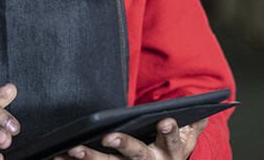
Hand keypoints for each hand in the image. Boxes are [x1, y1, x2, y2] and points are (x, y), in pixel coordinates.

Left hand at [52, 117, 207, 159]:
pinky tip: (57, 157)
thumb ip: (195, 123)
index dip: (170, 132)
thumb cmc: (172, 147)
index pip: (172, 140)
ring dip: (89, 158)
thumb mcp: (188, 137)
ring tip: (73, 149)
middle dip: (123, 145)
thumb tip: (207, 109)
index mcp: (170, 152)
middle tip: (109, 136)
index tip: (166, 121)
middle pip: (136, 156)